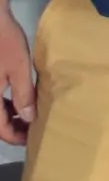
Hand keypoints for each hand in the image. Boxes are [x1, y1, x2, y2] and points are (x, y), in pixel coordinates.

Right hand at [0, 9, 34, 145]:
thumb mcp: (19, 68)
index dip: (17, 137)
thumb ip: (23, 95)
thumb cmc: (4, 42)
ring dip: (9, 115)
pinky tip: (18, 97)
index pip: (1, 129)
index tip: (32, 138)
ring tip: (28, 113)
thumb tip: (28, 118)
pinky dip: (4, 102)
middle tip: (33, 126)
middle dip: (13, 126)